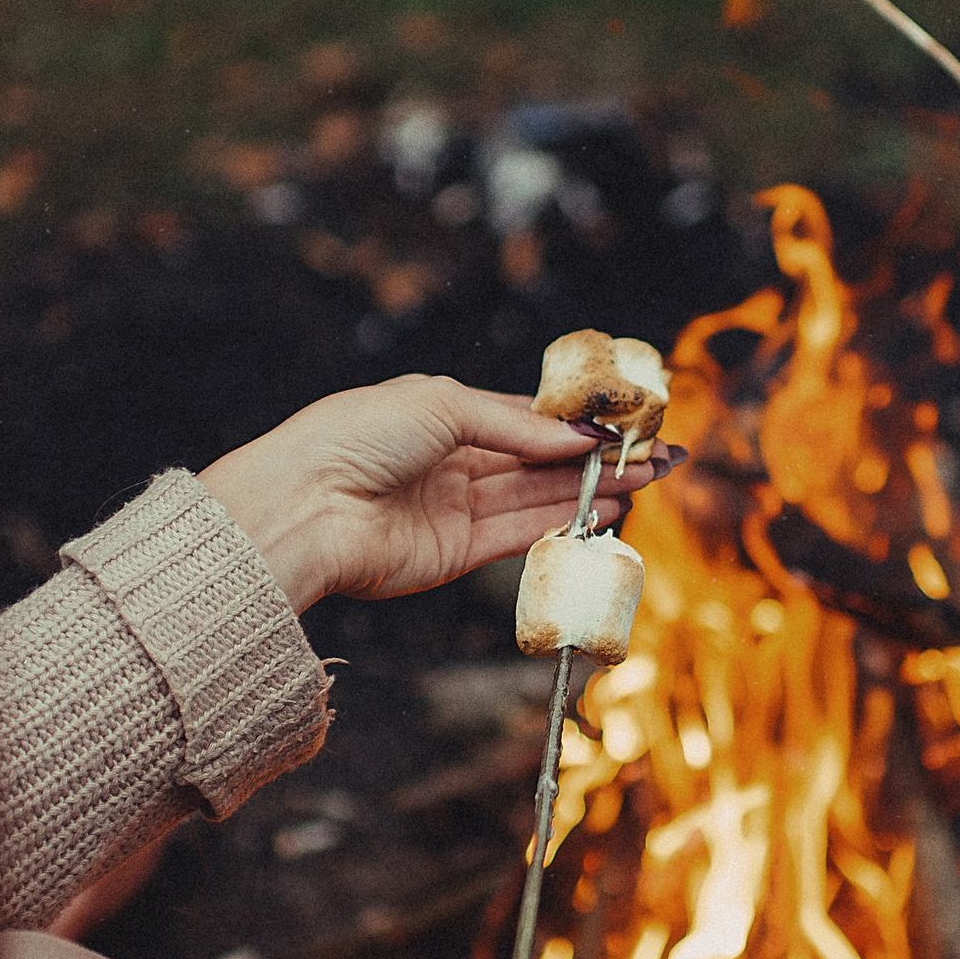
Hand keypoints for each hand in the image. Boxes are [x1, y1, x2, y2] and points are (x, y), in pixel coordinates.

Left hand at [196, 375, 680, 610]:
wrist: (303, 508)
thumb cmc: (355, 437)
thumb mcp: (442, 404)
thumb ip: (517, 426)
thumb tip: (580, 437)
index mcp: (438, 413)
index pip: (523, 417)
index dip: (575, 421)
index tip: (627, 420)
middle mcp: (449, 460)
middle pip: (538, 460)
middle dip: (597, 456)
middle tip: (656, 454)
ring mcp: (452, 508)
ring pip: (536, 497)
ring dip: (593, 488)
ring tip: (647, 478)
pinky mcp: (454, 553)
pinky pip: (520, 533)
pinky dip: (564, 521)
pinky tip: (607, 507)